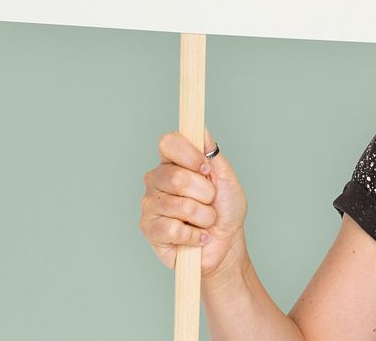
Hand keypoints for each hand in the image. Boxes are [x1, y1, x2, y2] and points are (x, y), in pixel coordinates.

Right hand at [139, 128, 248, 277]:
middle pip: (176, 177)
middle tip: (210, 202)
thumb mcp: (226, 179)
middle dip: (205, 193)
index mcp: (173, 162)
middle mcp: (157, 179)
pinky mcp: (149, 229)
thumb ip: (212, 155)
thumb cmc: (226, 210)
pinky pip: (173, 229)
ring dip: (204, 217)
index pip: (168, 143)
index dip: (189, 155)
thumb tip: (201, 130)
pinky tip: (197, 237)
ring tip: (205, 221)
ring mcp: (150, 204)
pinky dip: (194, 236)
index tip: (207, 169)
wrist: (226, 244)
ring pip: (179, 206)